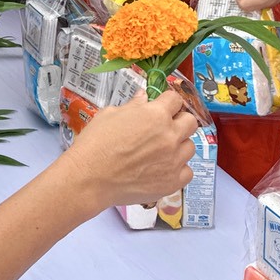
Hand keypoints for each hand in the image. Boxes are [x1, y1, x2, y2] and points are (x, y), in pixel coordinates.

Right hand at [67, 90, 197, 207]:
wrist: (89, 178)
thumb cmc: (96, 143)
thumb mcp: (110, 115)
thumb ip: (133, 106)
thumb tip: (143, 97)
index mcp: (156, 114)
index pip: (175, 100)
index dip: (167, 102)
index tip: (162, 107)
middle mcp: (170, 135)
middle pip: (191, 122)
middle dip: (179, 121)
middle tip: (164, 128)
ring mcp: (174, 160)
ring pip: (190, 147)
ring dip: (179, 146)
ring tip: (162, 152)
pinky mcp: (172, 182)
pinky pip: (187, 172)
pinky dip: (178, 170)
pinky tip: (163, 169)